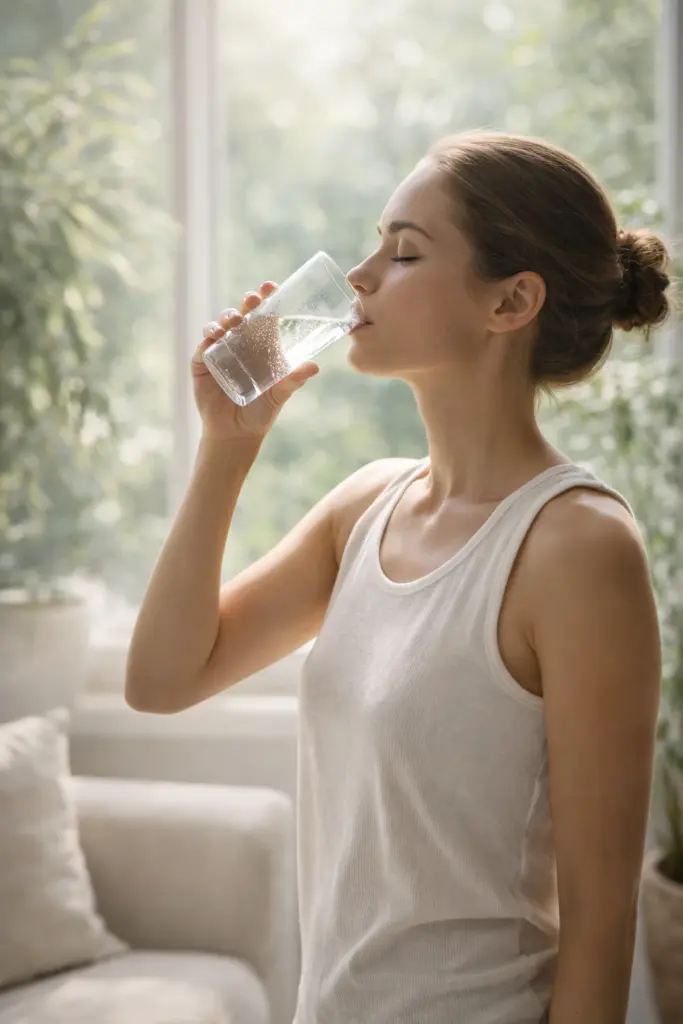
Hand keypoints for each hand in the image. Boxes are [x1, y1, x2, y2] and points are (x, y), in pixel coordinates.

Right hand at [191, 282, 319, 441]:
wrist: (235, 433)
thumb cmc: (261, 412)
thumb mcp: (280, 395)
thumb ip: (294, 380)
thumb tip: (315, 367)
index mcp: (262, 346)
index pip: (265, 316)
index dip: (268, 299)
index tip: (271, 286)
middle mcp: (241, 343)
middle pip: (243, 315)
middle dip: (247, 303)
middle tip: (253, 298)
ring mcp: (221, 351)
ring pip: (222, 325)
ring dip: (227, 318)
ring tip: (235, 320)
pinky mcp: (203, 362)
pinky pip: (205, 344)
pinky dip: (209, 336)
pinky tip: (215, 335)